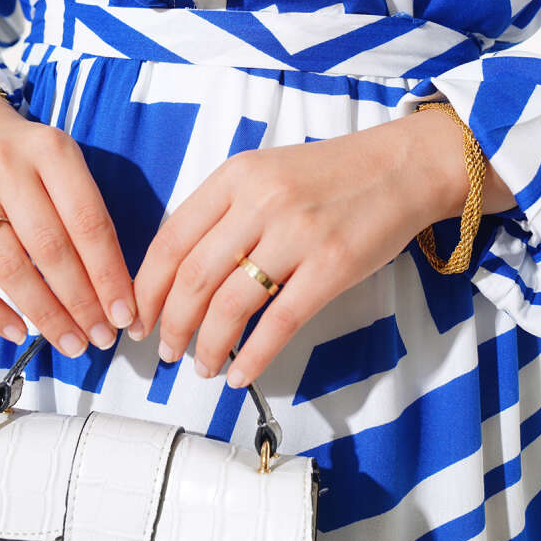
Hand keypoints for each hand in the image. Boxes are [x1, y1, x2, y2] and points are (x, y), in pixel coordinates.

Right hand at [0, 81, 136, 356]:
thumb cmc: (27, 158)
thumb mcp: (63, 163)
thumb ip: (86, 213)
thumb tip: (113, 289)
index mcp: (52, 151)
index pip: (89, 222)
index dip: (109, 274)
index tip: (126, 313)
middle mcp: (8, 167)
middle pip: (51, 248)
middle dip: (81, 302)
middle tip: (102, 338)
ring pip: (9, 267)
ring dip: (44, 314)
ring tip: (70, 342)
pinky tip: (19, 333)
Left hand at [130, 105, 495, 388]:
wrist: (400, 167)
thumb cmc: (330, 175)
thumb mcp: (265, 173)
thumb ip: (223, 211)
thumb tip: (178, 273)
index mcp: (236, 176)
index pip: (171, 240)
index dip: (147, 288)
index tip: (140, 318)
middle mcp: (261, 201)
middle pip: (193, 278)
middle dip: (171, 325)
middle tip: (165, 351)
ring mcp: (298, 234)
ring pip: (230, 305)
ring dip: (206, 345)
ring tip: (200, 366)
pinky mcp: (332, 267)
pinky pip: (280, 322)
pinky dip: (253, 357)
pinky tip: (239, 373)